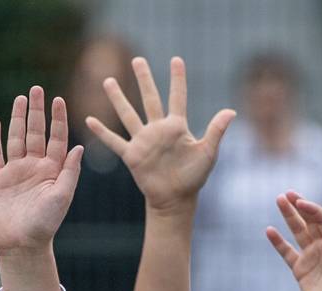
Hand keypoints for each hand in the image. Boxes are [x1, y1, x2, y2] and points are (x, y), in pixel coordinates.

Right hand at [0, 86, 83, 256]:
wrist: (22, 243)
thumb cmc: (46, 224)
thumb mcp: (62, 196)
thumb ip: (70, 171)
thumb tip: (79, 146)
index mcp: (53, 170)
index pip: (56, 138)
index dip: (58, 119)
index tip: (58, 100)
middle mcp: (34, 167)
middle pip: (35, 132)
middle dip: (37, 111)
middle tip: (37, 89)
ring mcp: (15, 171)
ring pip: (16, 138)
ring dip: (18, 119)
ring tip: (20, 99)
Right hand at [83, 56, 232, 209]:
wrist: (175, 200)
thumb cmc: (193, 177)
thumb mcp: (208, 152)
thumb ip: (216, 131)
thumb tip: (231, 111)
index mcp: (177, 126)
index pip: (177, 97)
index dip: (177, 79)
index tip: (176, 60)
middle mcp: (158, 129)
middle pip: (149, 99)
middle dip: (144, 79)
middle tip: (137, 60)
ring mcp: (143, 141)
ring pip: (128, 114)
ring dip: (118, 98)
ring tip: (109, 81)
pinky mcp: (132, 155)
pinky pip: (115, 141)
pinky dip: (102, 132)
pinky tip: (89, 120)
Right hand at [266, 193, 321, 290]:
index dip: (312, 210)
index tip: (301, 203)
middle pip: (309, 221)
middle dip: (299, 206)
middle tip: (287, 194)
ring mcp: (311, 257)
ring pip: (297, 232)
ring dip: (289, 217)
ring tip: (279, 201)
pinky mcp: (300, 270)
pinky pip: (287, 252)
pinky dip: (278, 242)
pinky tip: (270, 230)